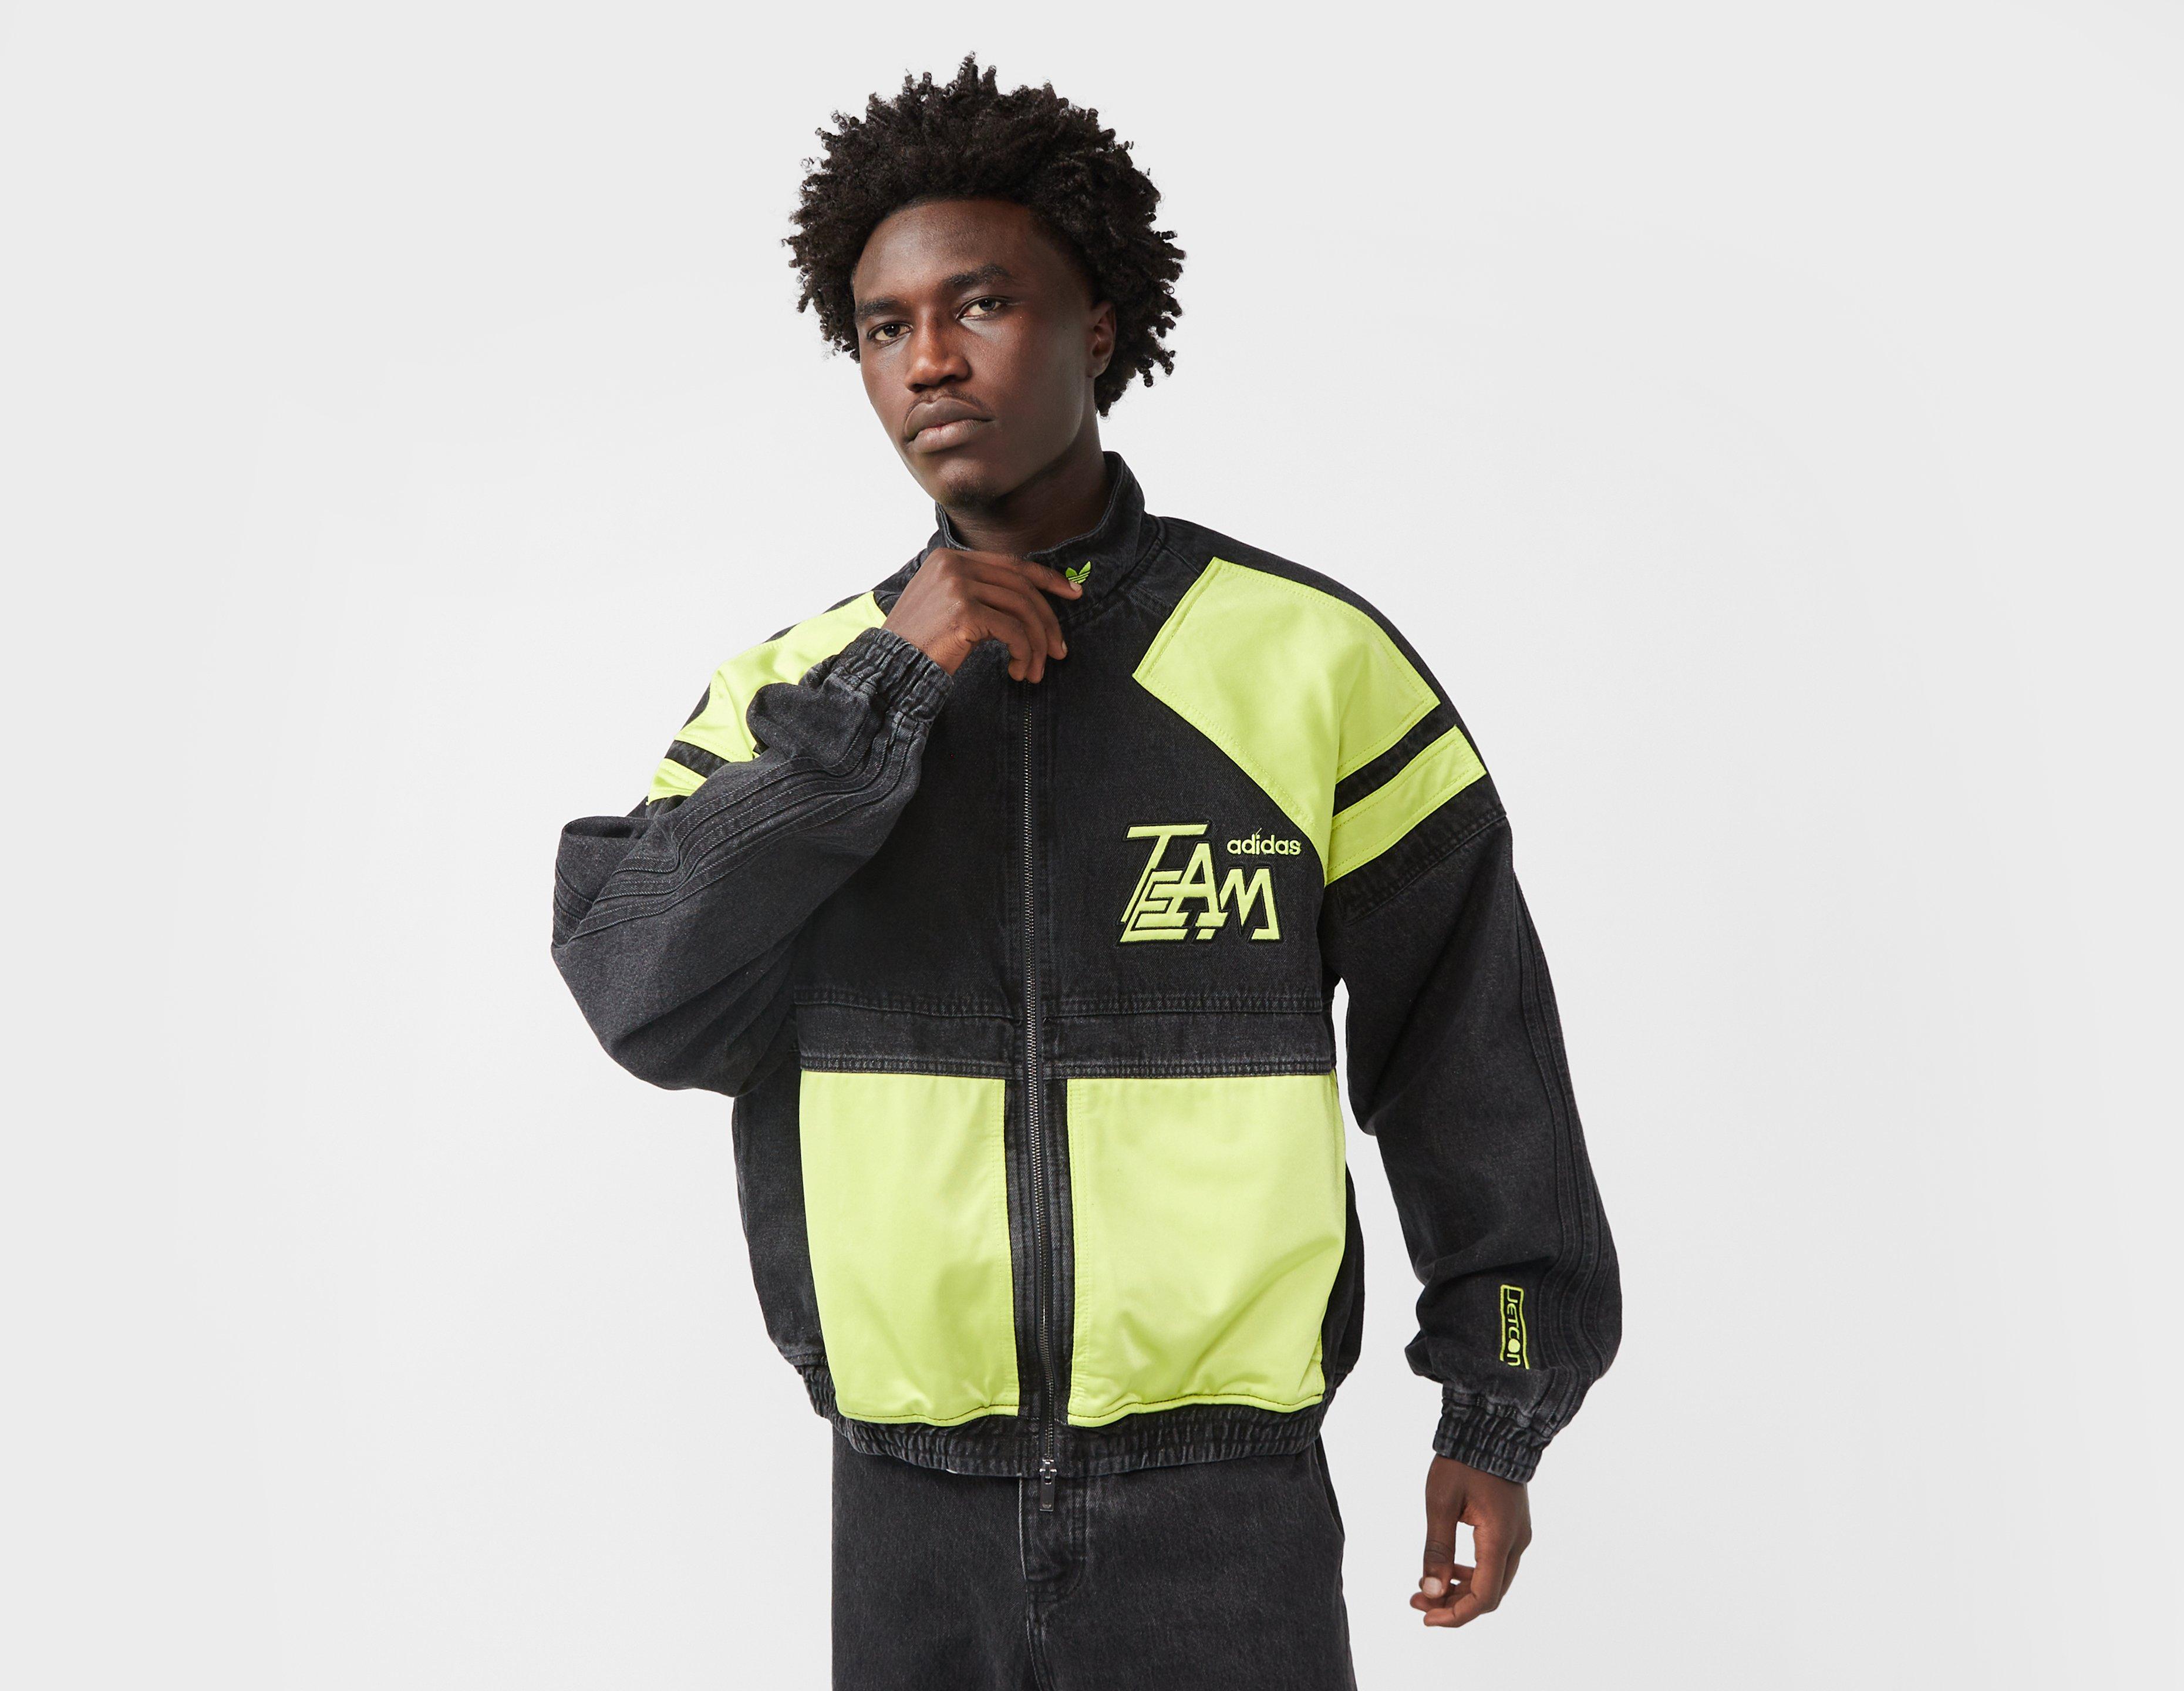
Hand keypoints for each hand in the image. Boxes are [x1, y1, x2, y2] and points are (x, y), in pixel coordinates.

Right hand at [883, 548, 1083, 681]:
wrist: (889, 667)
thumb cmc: (919, 644)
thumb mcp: (945, 606)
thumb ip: (977, 592)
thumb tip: (1027, 600)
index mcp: (950, 558)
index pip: (1011, 564)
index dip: (1047, 578)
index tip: (1073, 593)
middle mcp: (954, 566)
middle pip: (1021, 587)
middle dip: (1048, 621)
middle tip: (1059, 651)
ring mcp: (959, 587)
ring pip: (1022, 610)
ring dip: (1036, 645)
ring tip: (1036, 671)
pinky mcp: (964, 613)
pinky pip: (1013, 631)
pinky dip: (1024, 653)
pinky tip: (1018, 671)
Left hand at [1412, 1454, 1531, 1628]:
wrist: (1492, 1428)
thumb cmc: (1463, 1461)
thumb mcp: (1440, 1502)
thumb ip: (1437, 1549)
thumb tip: (1431, 1591)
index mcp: (1500, 1539)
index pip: (1484, 1597)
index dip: (1456, 1615)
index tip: (1426, 1618)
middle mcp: (1516, 1543)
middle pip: (1490, 1594)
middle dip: (1453, 1604)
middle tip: (1417, 1601)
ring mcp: (1518, 1536)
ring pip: (1493, 1580)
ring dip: (1461, 1590)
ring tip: (1426, 1588)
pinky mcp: (1514, 1528)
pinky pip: (1495, 1563)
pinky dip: (1472, 1573)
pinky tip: (1448, 1569)